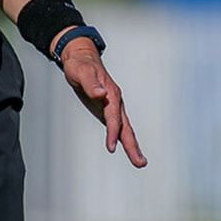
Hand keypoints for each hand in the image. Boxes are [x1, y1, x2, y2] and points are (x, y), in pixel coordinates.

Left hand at [58, 39, 145, 167]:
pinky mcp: (107, 110)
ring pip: (125, 129)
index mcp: (111, 94)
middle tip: (140, 163)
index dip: (113, 132)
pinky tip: (126, 149)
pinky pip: (118, 127)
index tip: (112, 147)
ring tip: (140, 162)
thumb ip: (90, 84)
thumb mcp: (81, 72)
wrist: (81, 57)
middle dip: (132, 145)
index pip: (114, 117)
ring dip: (131, 145)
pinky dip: (123, 139)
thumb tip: (100, 94)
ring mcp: (113, 106)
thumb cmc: (80, 64)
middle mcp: (116, 101)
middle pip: (126, 127)